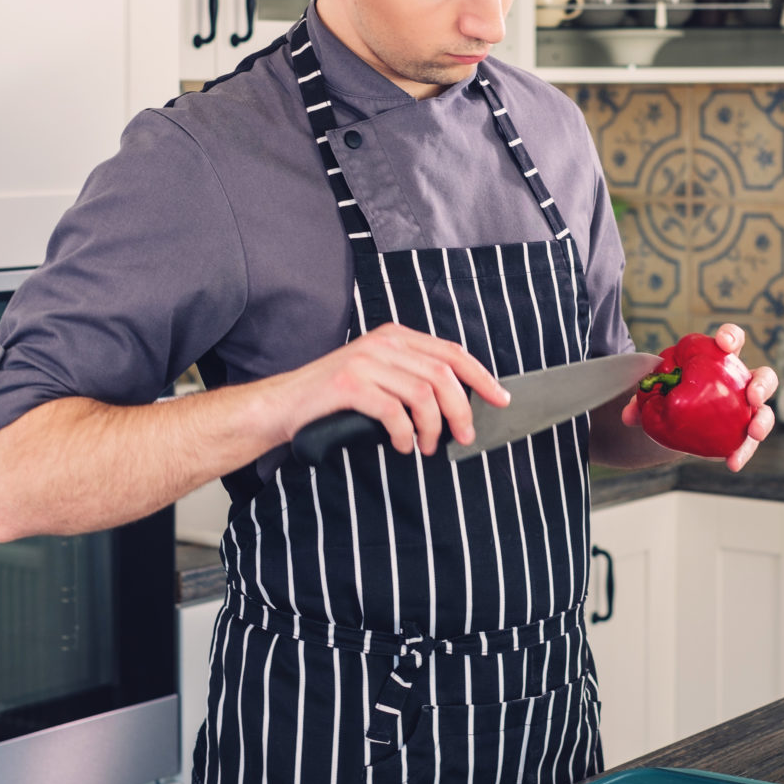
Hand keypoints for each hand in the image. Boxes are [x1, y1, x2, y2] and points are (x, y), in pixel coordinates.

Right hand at [276, 322, 509, 454]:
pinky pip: (394, 412)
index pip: (451, 352)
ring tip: (427, 447)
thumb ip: (411, 378)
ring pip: (423, 394)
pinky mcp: (349, 384)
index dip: (481, 376)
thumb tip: (459, 404)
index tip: (501, 398)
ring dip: (433, 428)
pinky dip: (406, 434)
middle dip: (462, 410)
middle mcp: (383, 343)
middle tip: (464, 437)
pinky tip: (404, 446)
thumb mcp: (378, 377)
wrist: (283, 405)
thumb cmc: (334, 399)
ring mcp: (365, 361)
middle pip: (443, 374)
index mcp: (395, 337)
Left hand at [618, 323, 775, 471]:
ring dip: (763, 422)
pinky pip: (748, 442)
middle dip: (762, 384)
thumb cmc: (671, 394)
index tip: (724, 344)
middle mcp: (740, 383)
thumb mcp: (655, 394)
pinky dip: (741, 452)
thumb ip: (642, 400)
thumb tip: (629, 415)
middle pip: (764, 377)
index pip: (732, 341)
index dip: (732, 337)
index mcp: (720, 361)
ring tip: (753, 433)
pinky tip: (732, 463)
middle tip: (752, 397)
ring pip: (765, 411)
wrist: (676, 419)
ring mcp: (745, 409)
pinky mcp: (742, 432)